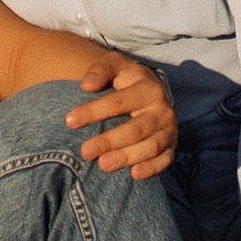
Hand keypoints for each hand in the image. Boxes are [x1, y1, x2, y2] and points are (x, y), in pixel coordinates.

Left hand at [66, 52, 175, 180]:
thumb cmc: (125, 80)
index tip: (70, 121)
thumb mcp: (114, 65)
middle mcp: (161, 110)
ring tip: (103, 165)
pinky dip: (152, 168)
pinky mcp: (170, 147)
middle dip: (110, 141)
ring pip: (150, 146)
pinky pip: (165, 160)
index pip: (119, 101)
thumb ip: (100, 70)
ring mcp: (168, 130)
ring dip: (127, 157)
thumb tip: (86, 85)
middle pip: (136, 128)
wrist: (151, 92)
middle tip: (85, 152)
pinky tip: (134, 174)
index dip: (94, 111)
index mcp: (147, 89)